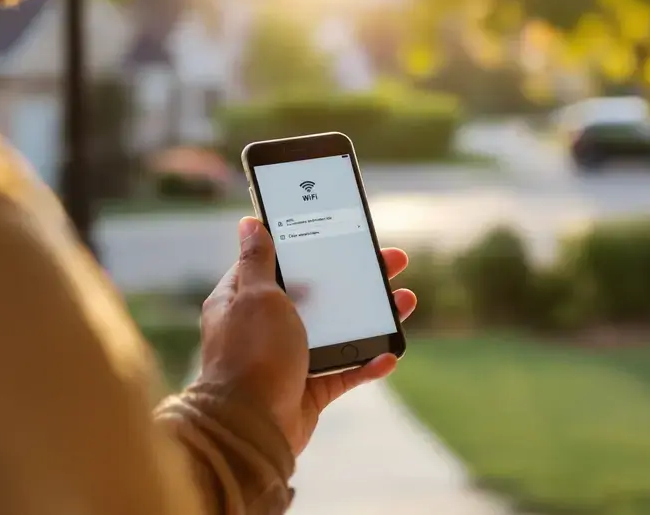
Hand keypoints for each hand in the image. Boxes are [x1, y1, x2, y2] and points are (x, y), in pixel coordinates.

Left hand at [195, 216, 416, 454]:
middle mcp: (266, 327)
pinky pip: (344, 373)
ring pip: (338, 331)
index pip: (278, 264)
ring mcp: (289, 358)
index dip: (310, 249)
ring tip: (405, 302)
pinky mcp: (308, 389)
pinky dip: (367, 364)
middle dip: (356, 279)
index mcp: (244, 300)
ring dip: (372, 318)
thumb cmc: (251, 355)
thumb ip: (258, 260)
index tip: (340, 236)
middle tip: (391, 262)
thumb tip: (249, 224)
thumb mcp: (256, 295)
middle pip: (318, 295)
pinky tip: (389, 354)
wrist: (250, 426)